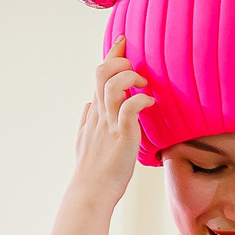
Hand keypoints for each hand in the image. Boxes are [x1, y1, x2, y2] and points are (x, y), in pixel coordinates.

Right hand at [70, 38, 153, 204]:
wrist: (90, 193)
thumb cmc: (93, 171)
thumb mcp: (84, 141)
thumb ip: (87, 121)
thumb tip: (87, 105)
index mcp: (93, 113)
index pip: (99, 75)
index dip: (111, 55)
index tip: (123, 40)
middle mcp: (99, 115)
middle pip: (101, 73)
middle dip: (119, 61)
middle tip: (136, 67)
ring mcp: (108, 124)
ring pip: (112, 85)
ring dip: (130, 78)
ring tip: (143, 86)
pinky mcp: (121, 136)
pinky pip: (129, 108)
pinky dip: (141, 99)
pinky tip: (150, 103)